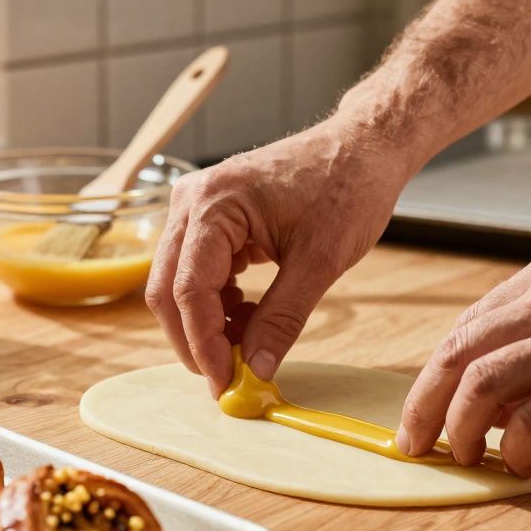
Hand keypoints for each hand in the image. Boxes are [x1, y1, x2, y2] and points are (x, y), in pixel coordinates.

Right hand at [146, 117, 408, 396]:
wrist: (362, 148)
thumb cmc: (347, 187)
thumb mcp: (320, 261)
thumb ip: (283, 319)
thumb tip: (258, 370)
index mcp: (214, 204)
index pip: (189, 290)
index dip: (204, 344)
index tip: (225, 383)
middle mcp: (192, 202)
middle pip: (168, 290)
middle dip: (196, 340)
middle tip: (230, 377)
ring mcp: (195, 208)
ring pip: (177, 284)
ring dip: (207, 323)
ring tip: (251, 340)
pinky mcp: (208, 219)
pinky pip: (194, 272)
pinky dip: (217, 303)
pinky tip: (249, 314)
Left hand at [398, 244, 530, 476]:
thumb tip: (504, 389)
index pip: (464, 328)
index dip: (433, 374)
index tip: (422, 406)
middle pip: (455, 354)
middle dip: (423, 405)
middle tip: (414, 440)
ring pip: (482, 386)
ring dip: (461, 430)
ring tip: (462, 457)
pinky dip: (517, 447)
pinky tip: (521, 462)